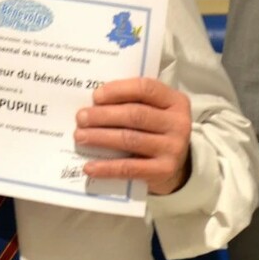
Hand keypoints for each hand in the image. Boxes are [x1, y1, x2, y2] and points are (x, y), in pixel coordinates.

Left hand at [74, 77, 191, 194]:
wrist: (175, 166)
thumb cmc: (156, 130)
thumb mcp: (154, 110)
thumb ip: (132, 102)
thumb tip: (93, 104)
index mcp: (175, 101)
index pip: (145, 88)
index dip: (118, 90)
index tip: (95, 96)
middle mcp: (179, 123)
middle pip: (135, 114)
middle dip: (103, 115)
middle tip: (80, 118)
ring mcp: (173, 148)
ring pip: (130, 139)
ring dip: (100, 137)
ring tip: (80, 136)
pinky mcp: (164, 171)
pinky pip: (130, 168)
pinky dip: (107, 167)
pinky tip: (89, 167)